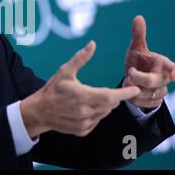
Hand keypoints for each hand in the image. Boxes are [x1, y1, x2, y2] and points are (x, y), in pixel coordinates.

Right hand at [20, 41, 140, 137]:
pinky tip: (85, 108)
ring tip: (91, 98)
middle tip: (108, 90)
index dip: (124, 93)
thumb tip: (92, 44)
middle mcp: (84, 111)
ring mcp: (83, 123)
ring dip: (105, 105)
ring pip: (105, 113)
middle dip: (113, 96)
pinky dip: (96, 114)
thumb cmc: (52, 88)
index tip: (135, 89)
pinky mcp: (82, 130)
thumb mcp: (64, 71)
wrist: (39, 111)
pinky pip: (97, 121)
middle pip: (110, 104)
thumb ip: (80, 58)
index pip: (110, 96)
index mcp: (81, 95)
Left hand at [123, 15, 174, 109]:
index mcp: (163, 64)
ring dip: (134, 88)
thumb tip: (138, 17)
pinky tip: (131, 91)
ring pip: (147, 94)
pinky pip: (142, 103)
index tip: (173, 75)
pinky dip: (134, 98)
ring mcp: (160, 91)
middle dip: (140, 78)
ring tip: (129, 81)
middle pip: (154, 82)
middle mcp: (165, 79)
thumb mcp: (136, 48)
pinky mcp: (153, 102)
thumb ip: (138, 35)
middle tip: (130, 72)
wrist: (133, 78)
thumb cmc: (138, 61)